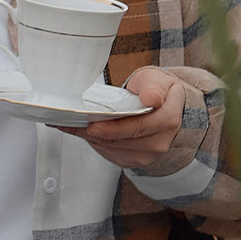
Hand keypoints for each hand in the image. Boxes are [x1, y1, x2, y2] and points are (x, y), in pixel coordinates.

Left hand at [69, 66, 187, 167]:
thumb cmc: (155, 90)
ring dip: (91, 138)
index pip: (137, 128)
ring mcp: (147, 154)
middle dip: (94, 132)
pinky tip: (88, 132)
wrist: (161, 104)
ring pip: (111, 149)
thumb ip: (154, 87)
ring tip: (75, 125)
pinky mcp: (135, 160)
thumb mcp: (157, 79)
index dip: (111, 128)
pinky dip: (96, 143)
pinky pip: (110, 154)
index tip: (92, 125)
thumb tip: (152, 99)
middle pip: (120, 141)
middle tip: (73, 122)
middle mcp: (159, 141)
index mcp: (167, 120)